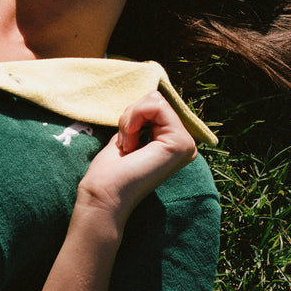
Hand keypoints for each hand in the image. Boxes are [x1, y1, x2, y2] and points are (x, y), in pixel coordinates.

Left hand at [75, 91, 196, 231]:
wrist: (104, 194)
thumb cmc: (110, 170)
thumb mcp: (129, 134)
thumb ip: (143, 119)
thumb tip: (151, 96)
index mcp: (174, 142)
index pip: (155, 104)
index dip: (132, 116)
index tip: (126, 142)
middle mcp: (186, 143)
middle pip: (155, 99)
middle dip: (130, 115)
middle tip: (126, 143)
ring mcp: (187, 144)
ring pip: (155, 100)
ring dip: (130, 119)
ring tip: (128, 146)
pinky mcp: (180, 143)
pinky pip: (155, 105)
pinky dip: (134, 118)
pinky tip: (130, 143)